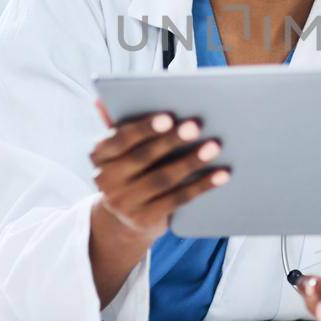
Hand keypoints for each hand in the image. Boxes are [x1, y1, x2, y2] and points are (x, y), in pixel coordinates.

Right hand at [89, 102, 229, 243]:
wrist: (125, 217)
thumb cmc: (131, 168)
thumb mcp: (121, 148)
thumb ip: (119, 124)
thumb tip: (101, 100)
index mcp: (98, 155)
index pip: (119, 139)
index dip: (144, 128)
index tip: (168, 117)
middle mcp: (104, 180)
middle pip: (142, 157)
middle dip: (171, 141)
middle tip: (196, 126)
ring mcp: (123, 203)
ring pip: (162, 179)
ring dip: (191, 162)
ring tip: (214, 147)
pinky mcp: (144, 220)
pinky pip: (177, 199)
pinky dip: (202, 186)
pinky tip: (222, 174)